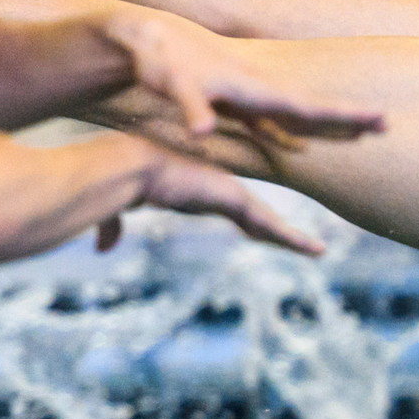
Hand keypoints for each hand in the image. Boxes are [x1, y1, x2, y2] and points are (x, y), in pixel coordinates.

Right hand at [95, 152, 327, 256]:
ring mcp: (229, 193)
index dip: (243, 220)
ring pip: (268, 222)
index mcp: (195, 189)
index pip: (226, 208)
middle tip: (295, 240)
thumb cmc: (120, 183)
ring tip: (317, 251)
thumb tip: (102, 248)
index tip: (255, 231)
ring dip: (292, 238)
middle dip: (273, 229)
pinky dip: (295, 239)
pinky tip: (317, 251)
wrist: (127, 167)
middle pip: (252, 215)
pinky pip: (272, 226)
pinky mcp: (236, 200)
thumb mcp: (119, 209)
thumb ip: (113, 227)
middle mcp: (217, 188)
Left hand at [104, 9, 384, 145]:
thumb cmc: (160, 62)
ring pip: (295, 113)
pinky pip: (270, 121)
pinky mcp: (233, 100)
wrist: (146, 36)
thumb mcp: (176, 85)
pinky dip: (289, 134)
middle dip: (350, 116)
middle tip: (387, 124)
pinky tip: (297, 149)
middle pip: (313, 107)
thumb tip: (204, 133)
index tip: (381, 118)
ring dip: (325, 124)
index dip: (345, 115)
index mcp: (256, 88)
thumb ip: (194, 108)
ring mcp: (248, 93)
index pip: (309, 107)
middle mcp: (259, 88)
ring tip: (357, 134)